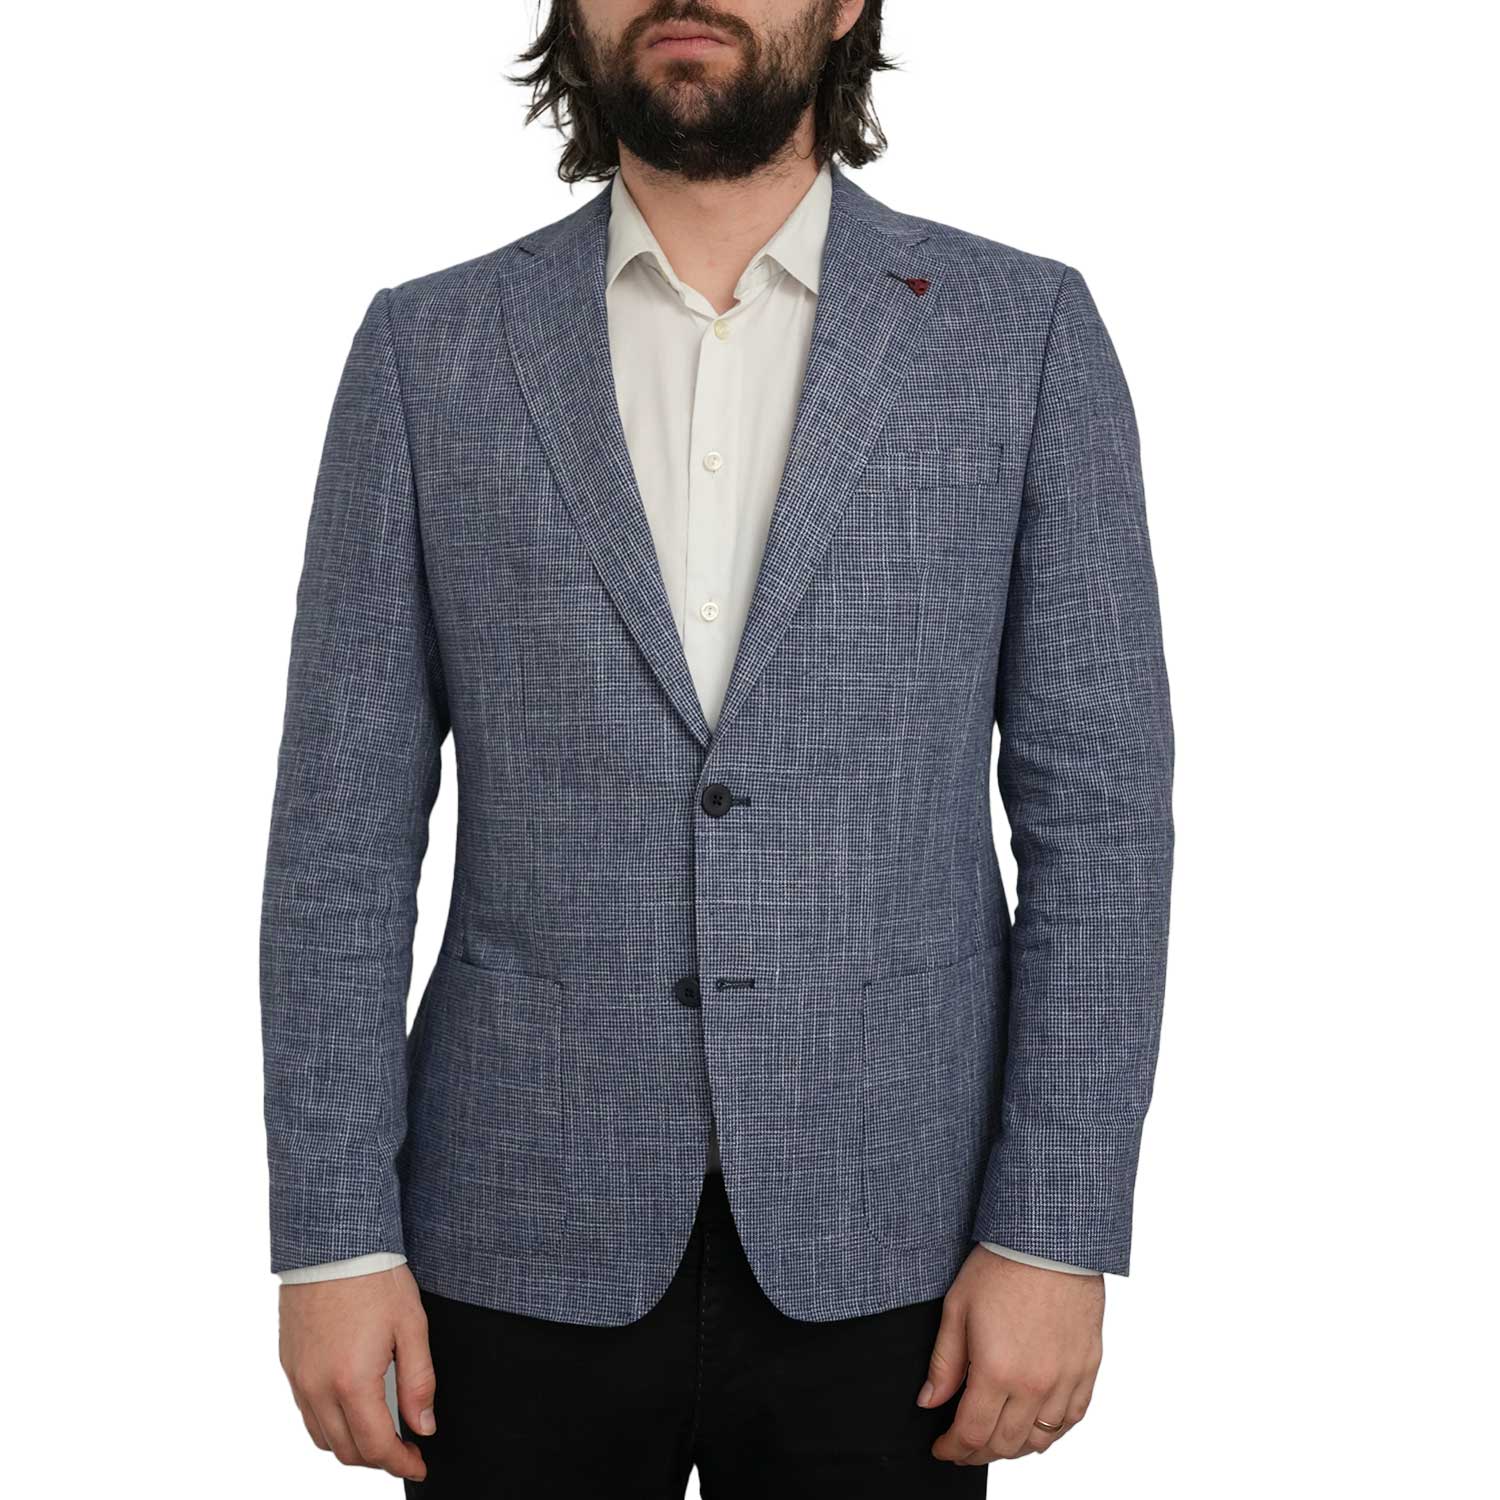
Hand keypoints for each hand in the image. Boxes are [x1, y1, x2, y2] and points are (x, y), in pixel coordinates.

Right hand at [278, 1263, 435, 1481]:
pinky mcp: (289, 1365)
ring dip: (352, 1446)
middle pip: (346, 1451)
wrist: (332, 1244)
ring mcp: (298, 1378)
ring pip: (323, 1438)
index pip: (376, 1447)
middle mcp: (317, 1388)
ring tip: (381, 1433)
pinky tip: (351, 1409)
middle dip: (378, 1460)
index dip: (401, 1463)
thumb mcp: (411, 1327)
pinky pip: (307, 1413)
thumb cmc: (375, 1278)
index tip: (419, 1463)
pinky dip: (330, 1425)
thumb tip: (424, 1426)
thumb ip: (419, 1383)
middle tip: (405, 1450)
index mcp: (352, 1382)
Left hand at [920, 1245, 1103, 1463]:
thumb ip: (944, 1363)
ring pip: (1040, 1439)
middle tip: (963, 1447)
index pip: (971, 1434)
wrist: (1051, 1242)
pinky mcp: (1088, 1368)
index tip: (942, 1448)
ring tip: (995, 1440)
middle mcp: (1035, 1385)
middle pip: (1005, 1444)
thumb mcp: (958, 1309)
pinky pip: (1072, 1418)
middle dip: (978, 1452)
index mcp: (997, 1372)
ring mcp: (1066, 1379)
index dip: (953, 1448)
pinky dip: (1051, 1432)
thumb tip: (929, 1402)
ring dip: (1014, 1448)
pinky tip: (1035, 1427)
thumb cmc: (1002, 1266)